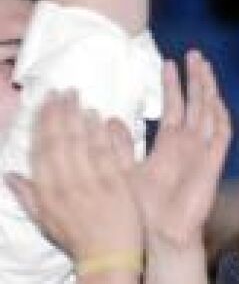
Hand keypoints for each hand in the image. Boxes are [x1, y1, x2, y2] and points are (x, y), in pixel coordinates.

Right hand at [5, 92, 143, 261]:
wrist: (108, 257)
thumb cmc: (77, 238)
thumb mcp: (45, 221)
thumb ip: (28, 196)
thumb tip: (8, 174)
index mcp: (47, 193)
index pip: (40, 152)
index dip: (41, 126)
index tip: (43, 104)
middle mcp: (66, 185)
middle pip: (59, 142)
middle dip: (58, 114)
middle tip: (60, 90)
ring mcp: (92, 183)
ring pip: (80, 144)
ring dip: (77, 117)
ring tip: (76, 95)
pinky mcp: (117, 184)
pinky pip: (106, 153)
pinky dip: (101, 134)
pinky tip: (99, 116)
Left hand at [132, 51, 231, 253]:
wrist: (161, 232)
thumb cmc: (143, 208)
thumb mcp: (123, 170)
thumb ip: (118, 145)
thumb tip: (109, 119)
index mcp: (171, 144)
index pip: (176, 107)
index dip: (173, 85)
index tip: (168, 62)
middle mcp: (191, 143)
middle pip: (197, 103)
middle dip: (196, 78)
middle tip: (193, 54)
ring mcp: (204, 150)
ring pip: (211, 112)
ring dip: (208, 89)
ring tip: (203, 65)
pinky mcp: (213, 161)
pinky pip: (221, 134)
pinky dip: (219, 115)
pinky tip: (214, 98)